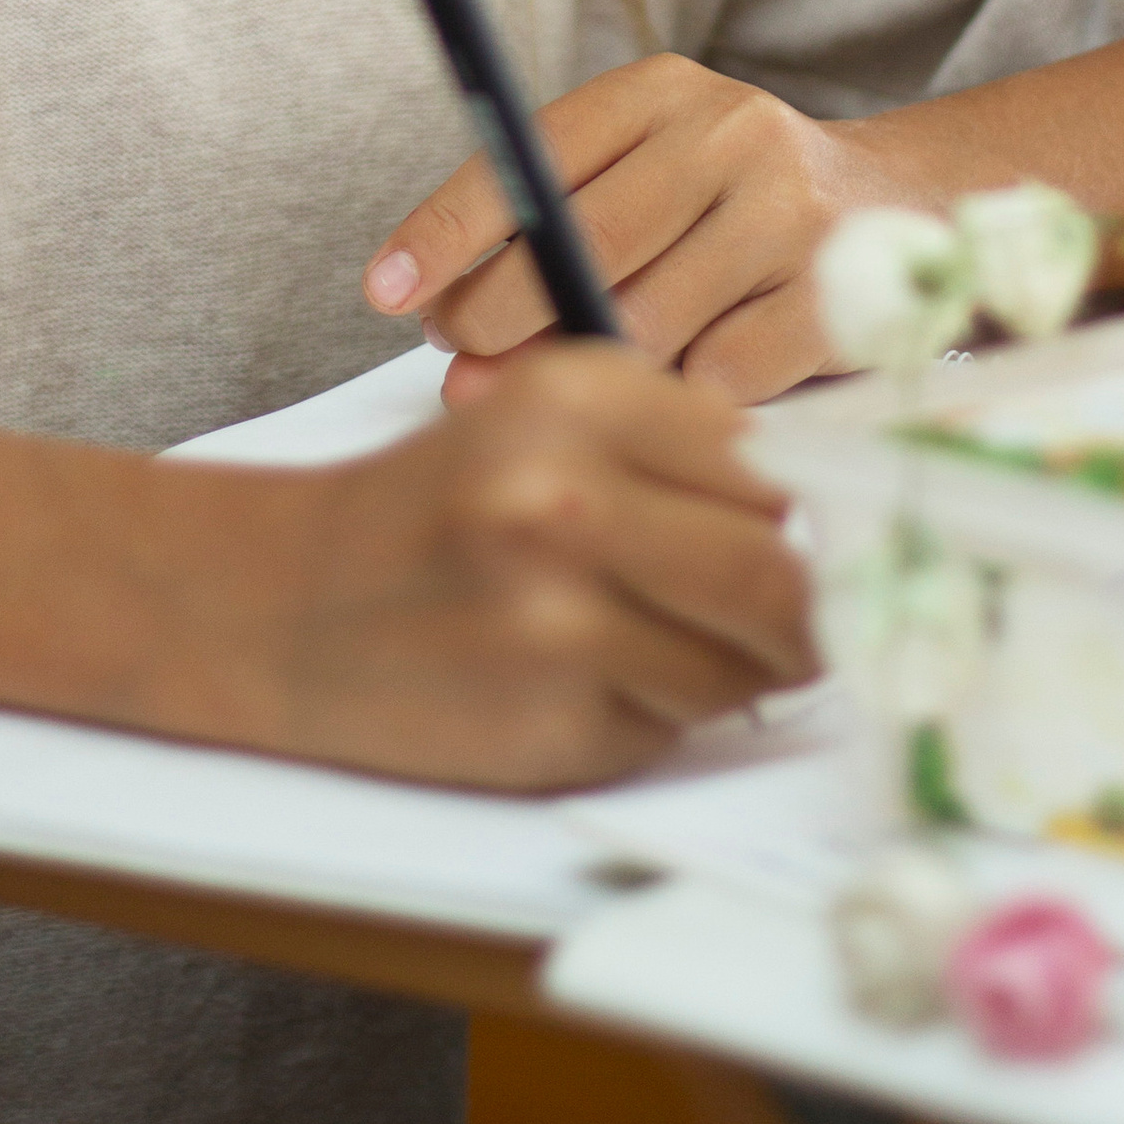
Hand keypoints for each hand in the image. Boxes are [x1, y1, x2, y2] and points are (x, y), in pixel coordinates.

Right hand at [249, 344, 814, 788]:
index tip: (838, 542)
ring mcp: (556, 617)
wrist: (285, 604)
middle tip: (804, 622)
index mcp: (579, 397)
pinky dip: (662, 715)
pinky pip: (678, 727)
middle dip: (809, 610)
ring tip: (658, 643)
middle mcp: (565, 496)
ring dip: (734, 671)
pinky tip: (590, 683)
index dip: (821, 513)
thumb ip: (683, 447)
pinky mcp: (550, 721)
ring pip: (745, 665)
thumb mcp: (546, 421)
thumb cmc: (437, 508)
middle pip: (780, 571)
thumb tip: (835, 519)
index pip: (771, 465)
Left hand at [364, 54, 895, 401]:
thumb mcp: (649, 171)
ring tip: (577, 380)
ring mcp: (790, 213)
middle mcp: (728, 133)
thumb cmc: (733, 206)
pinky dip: (683, 398)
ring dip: (594, 368)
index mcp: (660, 91)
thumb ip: (554, 231)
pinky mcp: (837, 294)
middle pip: (581, 243)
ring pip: (646, 321)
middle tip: (462, 361)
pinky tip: (679, 393)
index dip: (448, 227)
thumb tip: (448, 342)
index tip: (385, 290)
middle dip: (501, 316)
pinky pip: (720, 378)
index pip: (532, 153)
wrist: (908, 209)